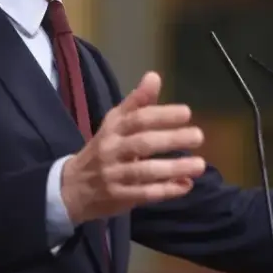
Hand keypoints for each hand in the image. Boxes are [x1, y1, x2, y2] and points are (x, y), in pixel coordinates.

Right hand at [60, 72, 206, 223]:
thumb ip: (138, 103)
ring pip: (144, 171)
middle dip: (171, 139)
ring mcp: (113, 174)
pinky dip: (165, 190)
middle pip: (142, 143)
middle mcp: (112, 149)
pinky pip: (143, 193)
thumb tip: (154, 76)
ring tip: (200, 165)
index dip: (161, 115)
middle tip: (198, 136)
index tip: (186, 113)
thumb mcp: (115, 123)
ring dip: (173, 168)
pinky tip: (185, 185)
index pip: (137, 118)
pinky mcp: (117, 196)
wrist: (73, 186)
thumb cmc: (104, 149)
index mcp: (113, 128)